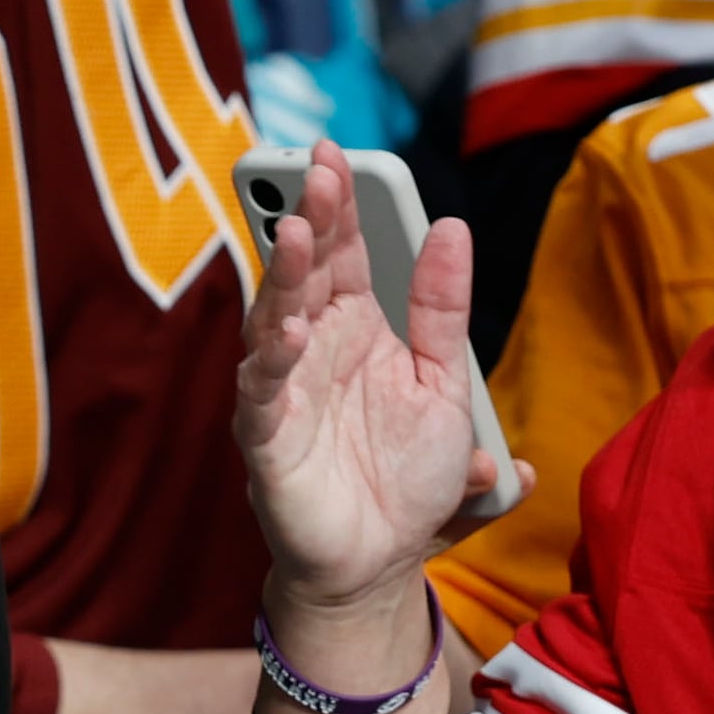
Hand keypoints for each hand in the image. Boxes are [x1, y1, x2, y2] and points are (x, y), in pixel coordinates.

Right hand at [236, 145, 490, 615]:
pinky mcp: (267, 440)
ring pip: (273, 321)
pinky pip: (263, 394)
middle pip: (304, 274)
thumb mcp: (444, 382)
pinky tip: (287, 333)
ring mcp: (283, 391)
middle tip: (317, 172)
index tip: (336, 151)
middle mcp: (311, 349)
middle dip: (308, 220)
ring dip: (284, 277)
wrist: (383, 562)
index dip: (338, 203)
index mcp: (353, 327)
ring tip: (299, 233)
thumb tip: (450, 228)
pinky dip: (271, 362)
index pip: (342, 251)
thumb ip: (442, 309)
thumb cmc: (407, 474)